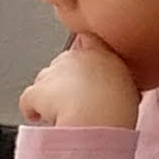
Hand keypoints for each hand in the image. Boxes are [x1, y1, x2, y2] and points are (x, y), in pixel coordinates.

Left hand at [19, 35, 140, 131]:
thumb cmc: (117, 109)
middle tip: (72, 100)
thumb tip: (116, 93)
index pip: (87, 40)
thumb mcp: (130, 90)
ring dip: (48, 94)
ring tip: (59, 112)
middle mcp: (75, 57)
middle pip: (62, 63)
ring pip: (44, 80)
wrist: (98, 118)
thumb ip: (119, 84)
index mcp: (101, 53)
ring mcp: (54, 72)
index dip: (82, 55)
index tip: (82, 69)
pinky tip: (37, 117)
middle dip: (64, 79)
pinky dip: (30, 108)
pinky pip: (28, 99)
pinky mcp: (37, 90)